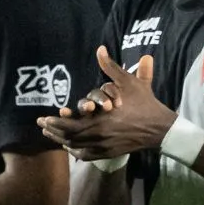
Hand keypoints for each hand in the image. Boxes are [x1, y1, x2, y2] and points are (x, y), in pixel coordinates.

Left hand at [38, 46, 174, 160]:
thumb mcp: (130, 83)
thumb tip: (100, 49)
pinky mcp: (110, 153)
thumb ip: (112, 67)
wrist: (161, 128)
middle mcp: (99, 135)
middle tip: (42, 125)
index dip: (55, 122)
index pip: (69, 124)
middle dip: (53, 131)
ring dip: (61, 140)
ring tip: (51, 135)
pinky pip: (86, 155)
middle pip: (68, 136)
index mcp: (100, 119)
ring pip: (76, 146)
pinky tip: (70, 146)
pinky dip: (75, 151)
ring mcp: (104, 146)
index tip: (43, 118)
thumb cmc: (145, 104)